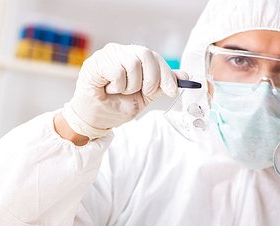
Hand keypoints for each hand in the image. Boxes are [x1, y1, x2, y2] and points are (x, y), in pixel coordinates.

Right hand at [63, 43, 186, 138]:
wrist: (95, 119)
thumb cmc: (116, 106)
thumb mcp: (144, 97)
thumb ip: (161, 85)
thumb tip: (183, 76)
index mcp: (133, 57)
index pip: (155, 57)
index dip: (166, 73)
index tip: (172, 90)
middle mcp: (121, 52)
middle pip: (146, 54)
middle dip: (151, 79)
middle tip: (143, 92)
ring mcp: (107, 55)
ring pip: (132, 64)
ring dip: (130, 86)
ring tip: (119, 91)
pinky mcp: (95, 62)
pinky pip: (117, 72)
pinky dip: (117, 86)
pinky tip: (108, 89)